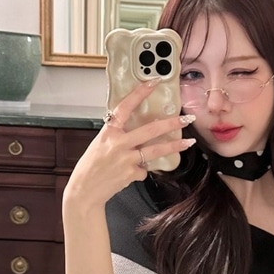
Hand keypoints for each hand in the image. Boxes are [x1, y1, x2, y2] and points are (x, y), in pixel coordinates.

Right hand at [63, 79, 195, 209]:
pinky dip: (141, 170)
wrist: (85, 190)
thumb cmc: (91, 167)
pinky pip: (144, 169)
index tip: (153, 83)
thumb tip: (137, 133)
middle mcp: (118, 143)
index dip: (139, 93)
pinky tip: (131, 173)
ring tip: (188, 142)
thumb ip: (118, 136)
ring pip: (156, 150)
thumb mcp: (100, 144)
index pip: (125, 107)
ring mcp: (126, 159)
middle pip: (150, 130)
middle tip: (186, 118)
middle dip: (171, 123)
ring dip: (174, 146)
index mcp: (108, 132)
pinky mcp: (131, 173)